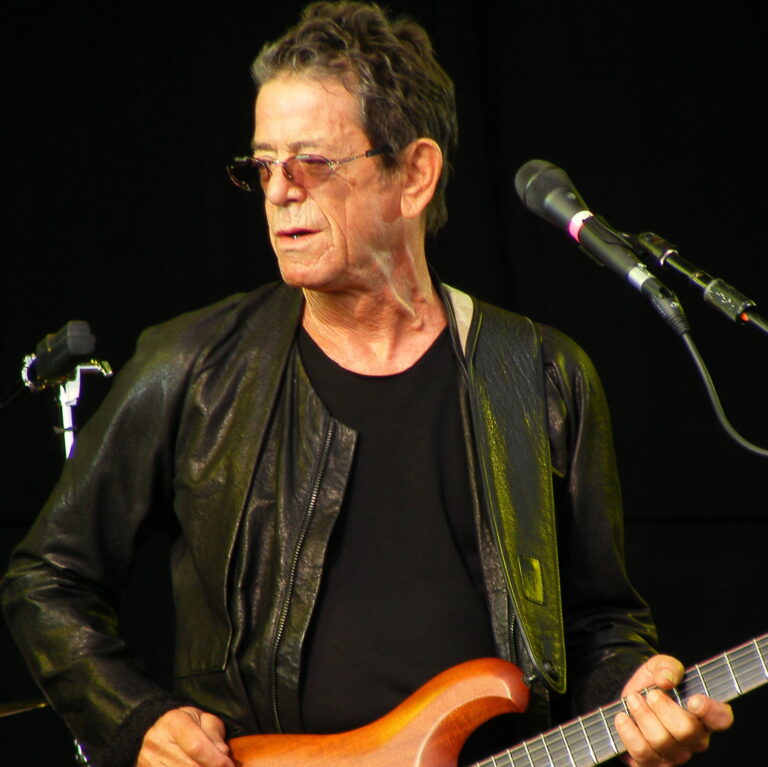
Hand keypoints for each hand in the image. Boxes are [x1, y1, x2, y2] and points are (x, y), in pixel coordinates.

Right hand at [136, 706, 234, 766]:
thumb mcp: (204, 719)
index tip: (229, 765)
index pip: (196, 746)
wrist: (160, 730)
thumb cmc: (187, 723)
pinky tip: (197, 766)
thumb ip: (215, 735)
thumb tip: (222, 755)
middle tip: (223, 766)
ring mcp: (148, 761)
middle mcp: (157, 741)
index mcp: (174, 722)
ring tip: (209, 765)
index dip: (215, 760)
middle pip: (190, 766)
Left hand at [616, 655, 733, 766]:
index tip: (693, 700)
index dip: (711, 711)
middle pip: (687, 731)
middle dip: (662, 707)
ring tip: (633, 700)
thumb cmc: (652, 685)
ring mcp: (675, 756)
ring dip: (642, 715)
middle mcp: (695, 740)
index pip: (721, 718)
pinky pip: (642, 753)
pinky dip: (628, 732)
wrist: (628, 700)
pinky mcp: (653, 764)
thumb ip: (667, 667)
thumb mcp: (659, 666)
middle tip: (650, 694)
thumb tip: (666, 680)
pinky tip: (623, 717)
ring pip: (662, 741)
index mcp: (704, 715)